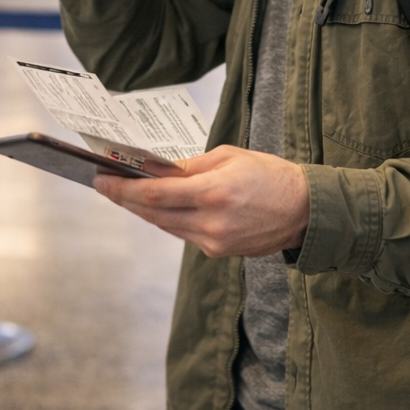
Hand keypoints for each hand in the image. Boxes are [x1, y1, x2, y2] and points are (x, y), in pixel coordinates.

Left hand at [93, 145, 309, 257]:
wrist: (307, 211)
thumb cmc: (270, 175)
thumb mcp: (228, 157)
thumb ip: (189, 166)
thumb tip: (155, 170)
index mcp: (213, 192)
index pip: (154, 194)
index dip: (123, 189)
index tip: (102, 180)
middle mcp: (211, 221)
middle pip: (153, 213)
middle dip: (125, 199)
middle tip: (104, 185)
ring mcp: (214, 241)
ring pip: (165, 225)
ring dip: (143, 210)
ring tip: (125, 194)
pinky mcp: (219, 251)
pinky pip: (183, 234)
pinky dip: (167, 219)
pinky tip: (158, 207)